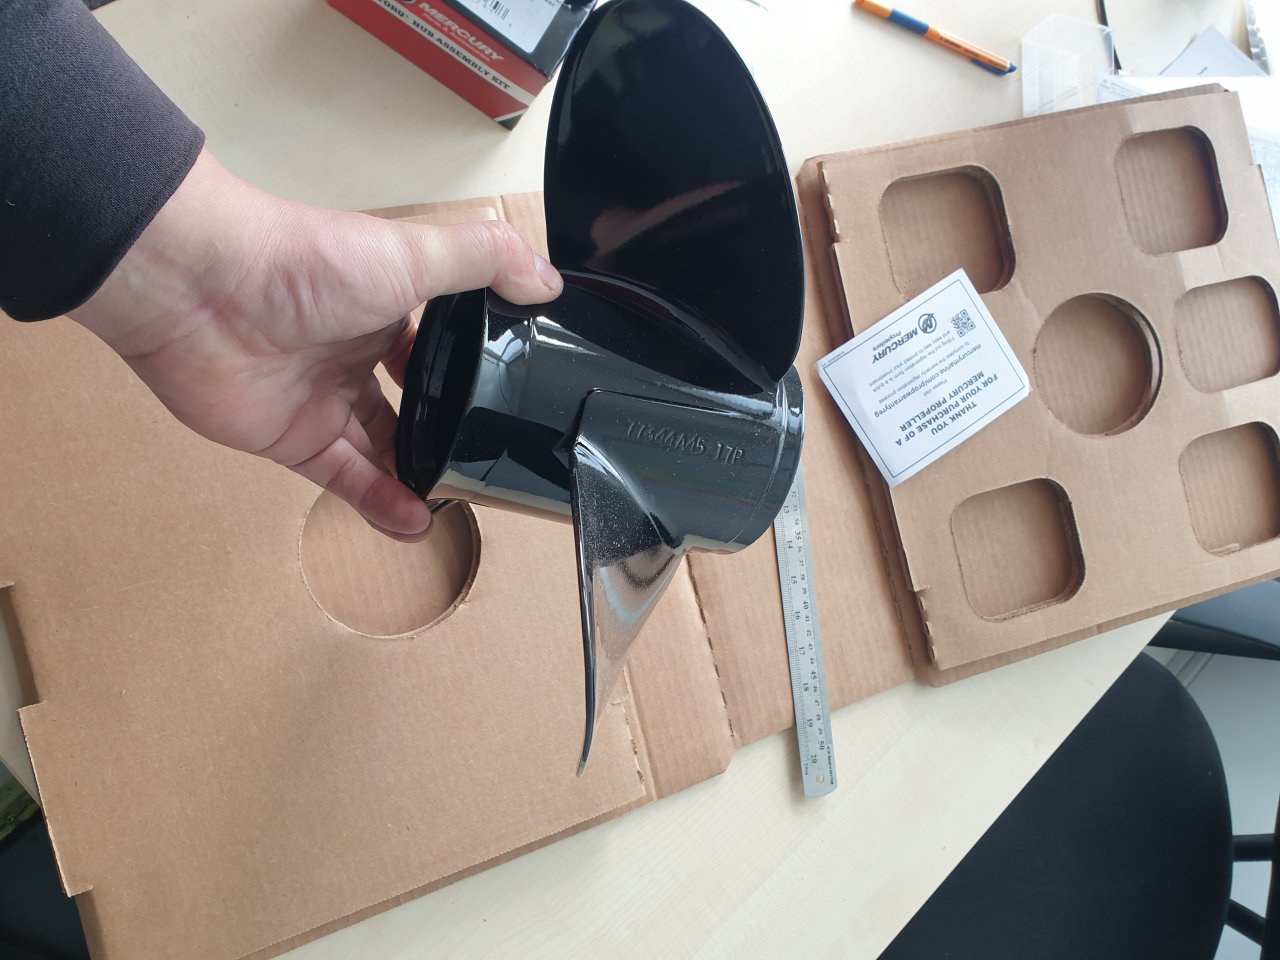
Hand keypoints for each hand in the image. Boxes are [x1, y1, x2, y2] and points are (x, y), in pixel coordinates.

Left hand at [71, 149, 561, 541]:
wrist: (199, 289)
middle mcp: (355, 349)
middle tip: (488, 462)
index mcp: (387, 301)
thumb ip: (485, 261)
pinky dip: (380, 502)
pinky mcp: (292, 438)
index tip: (512, 400)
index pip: (443, 342)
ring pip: (383, 448)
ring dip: (419, 475)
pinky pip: (345, 479)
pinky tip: (416, 520)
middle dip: (449, 432)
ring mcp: (324, 396)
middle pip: (415, 402)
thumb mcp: (413, 252)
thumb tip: (547, 281)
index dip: (475, 371)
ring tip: (461, 500)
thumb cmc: (300, 260)